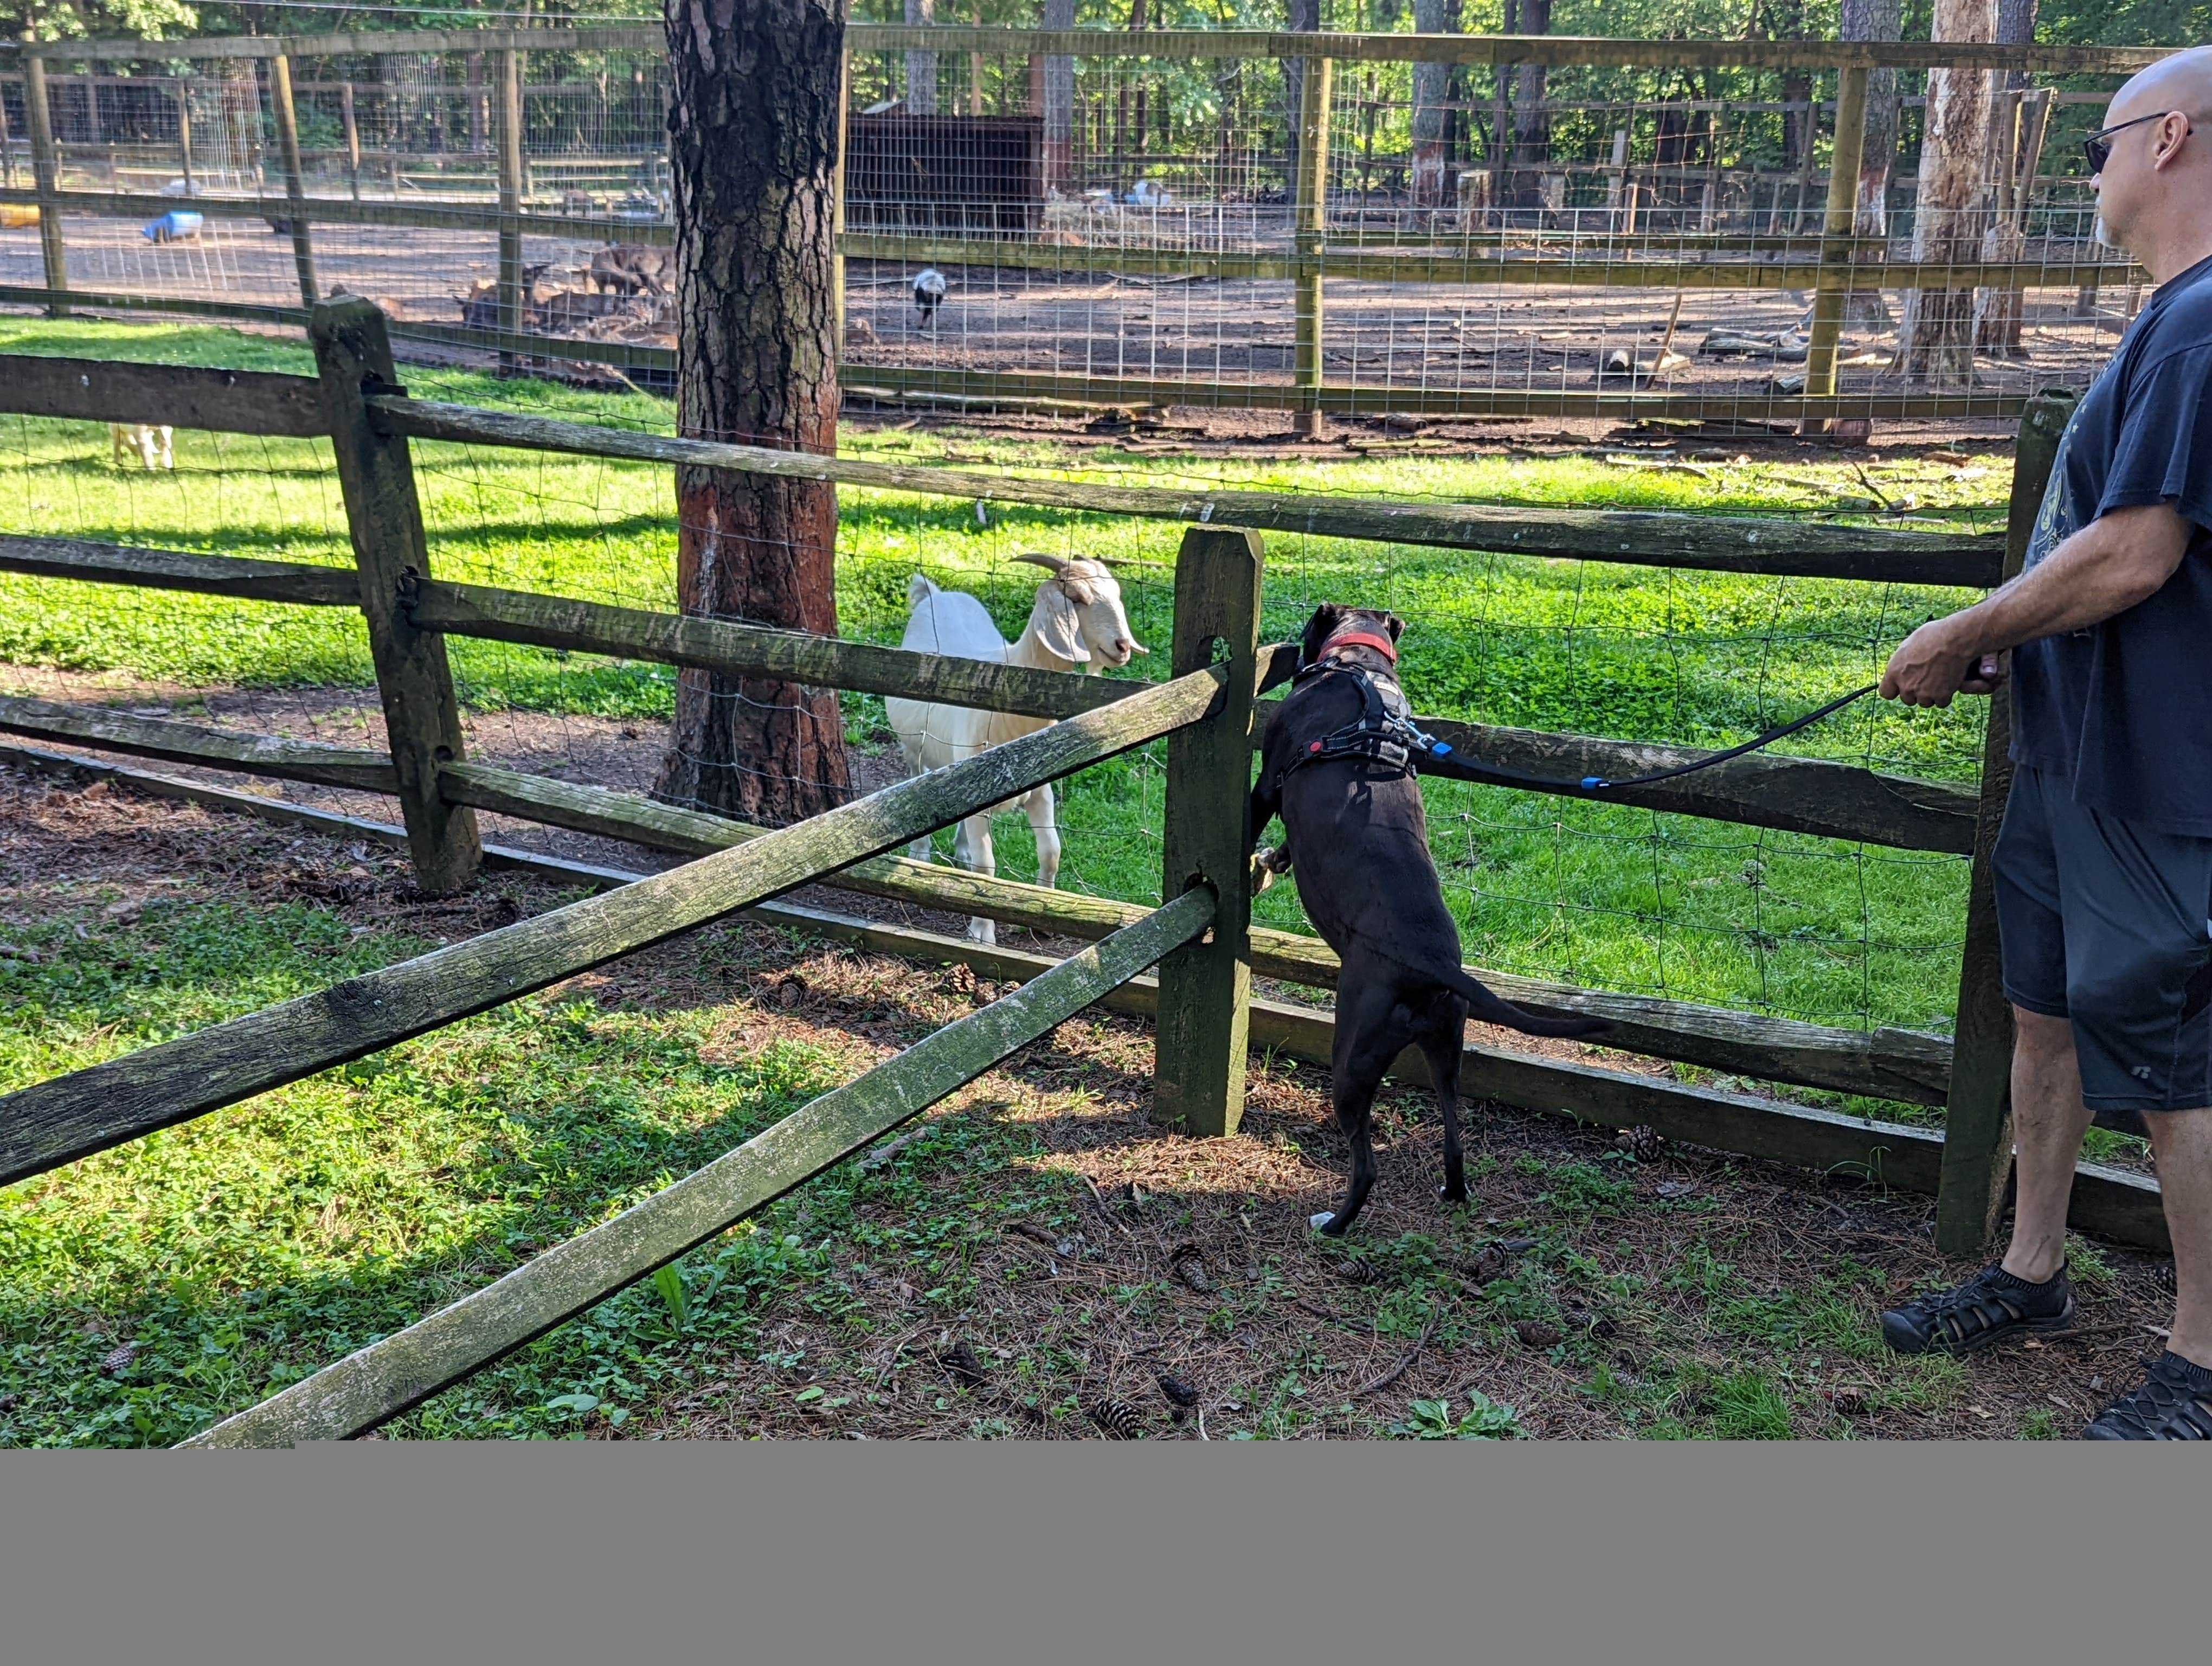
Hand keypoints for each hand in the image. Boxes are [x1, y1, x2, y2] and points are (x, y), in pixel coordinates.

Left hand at [1880, 617, 2001, 707]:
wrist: (1955, 640)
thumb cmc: (1933, 636)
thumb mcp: (1909, 644)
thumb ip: (1902, 661)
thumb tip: (1902, 666)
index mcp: (1894, 672)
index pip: (1886, 692)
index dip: (1895, 689)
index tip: (1903, 685)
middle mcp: (1906, 685)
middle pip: (1907, 699)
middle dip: (1916, 692)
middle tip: (1927, 679)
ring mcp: (1923, 693)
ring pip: (1924, 702)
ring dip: (1931, 695)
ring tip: (1939, 679)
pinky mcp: (1940, 696)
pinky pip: (1940, 703)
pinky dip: (1945, 696)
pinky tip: (1949, 683)